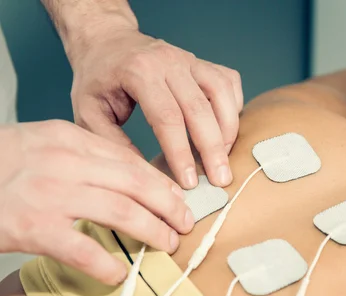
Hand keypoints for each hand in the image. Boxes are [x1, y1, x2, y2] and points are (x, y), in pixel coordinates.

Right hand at [0, 120, 193, 284]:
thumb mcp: (40, 146)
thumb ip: (81, 157)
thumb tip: (128, 181)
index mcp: (66, 137)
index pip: (129, 160)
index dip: (161, 183)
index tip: (178, 198)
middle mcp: (61, 161)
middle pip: (135, 183)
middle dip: (168, 205)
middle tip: (185, 223)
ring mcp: (47, 194)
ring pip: (121, 212)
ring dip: (152, 231)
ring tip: (168, 244)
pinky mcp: (31, 228)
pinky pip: (84, 250)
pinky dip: (107, 265)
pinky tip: (119, 274)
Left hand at [69, 28, 242, 188]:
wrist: (106, 40)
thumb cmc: (97, 80)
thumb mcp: (89, 113)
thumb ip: (114, 144)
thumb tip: (146, 176)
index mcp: (138, 72)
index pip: (167, 117)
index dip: (180, 153)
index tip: (188, 183)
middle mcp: (168, 61)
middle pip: (200, 108)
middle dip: (213, 149)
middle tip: (220, 180)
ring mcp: (190, 59)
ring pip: (221, 92)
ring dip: (228, 129)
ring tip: (225, 158)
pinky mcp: (202, 62)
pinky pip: (228, 82)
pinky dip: (233, 107)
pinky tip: (226, 130)